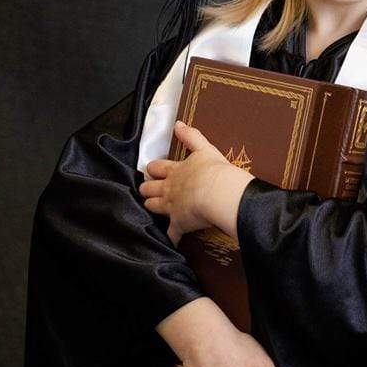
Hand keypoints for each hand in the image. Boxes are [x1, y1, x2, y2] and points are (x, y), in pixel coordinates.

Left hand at [140, 122, 230, 236]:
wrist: (219, 192)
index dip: (153, 169)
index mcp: (176, 171)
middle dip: (147, 188)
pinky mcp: (179, 224)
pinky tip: (169, 242)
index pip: (158, 168)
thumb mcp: (204, 148)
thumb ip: (191, 136)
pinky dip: (170, 238)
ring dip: (151, 206)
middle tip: (146, 189)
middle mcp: (169, 189)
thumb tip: (178, 123)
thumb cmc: (214, 170)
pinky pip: (171, 234)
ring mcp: (171, 207)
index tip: (152, 170)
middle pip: (150, 188)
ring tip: (151, 207)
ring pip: (153, 206)